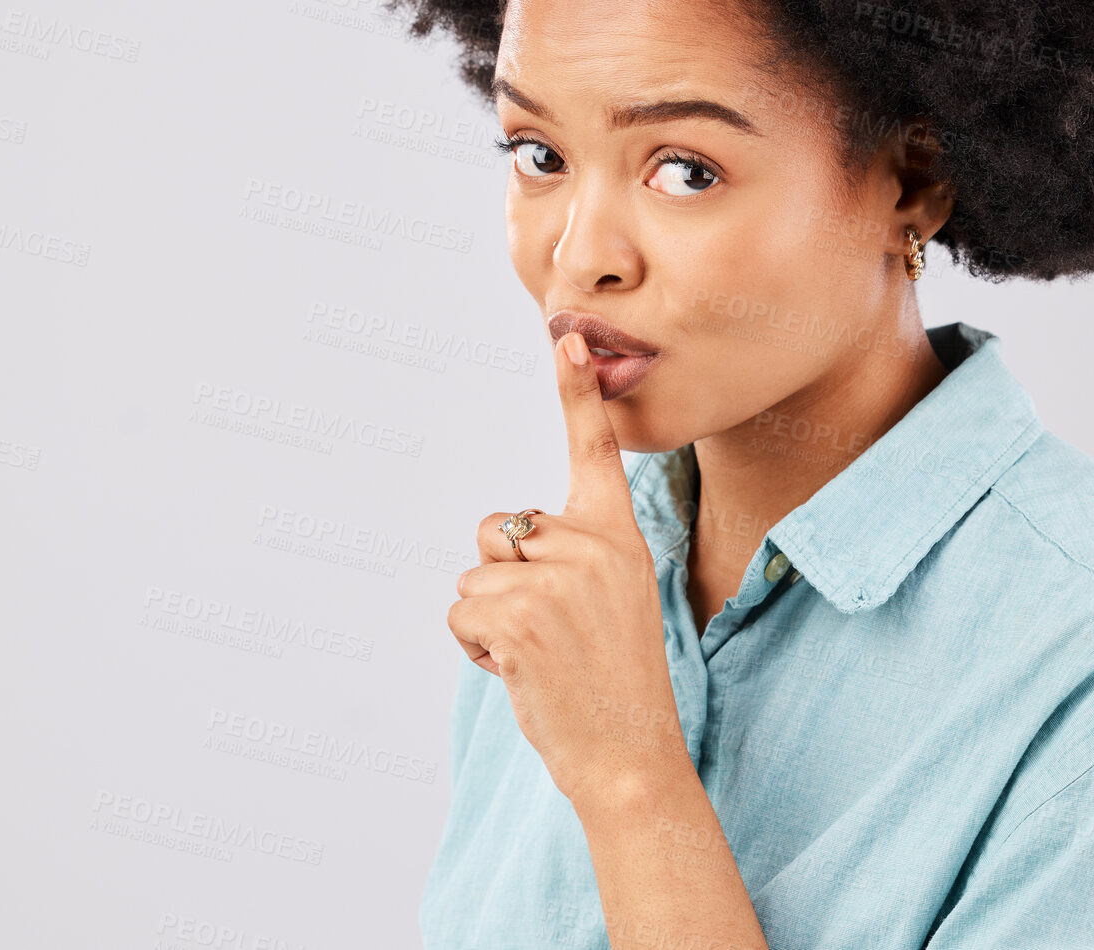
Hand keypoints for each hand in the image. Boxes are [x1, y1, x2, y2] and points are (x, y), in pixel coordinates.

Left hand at [446, 331, 691, 811]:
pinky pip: (461, 609)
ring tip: (540, 652)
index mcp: (618, 533)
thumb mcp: (617, 595)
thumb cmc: (614, 675)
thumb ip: (576, 551)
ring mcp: (556, 578)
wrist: (631, 753)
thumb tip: (506, 535)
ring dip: (489, 616)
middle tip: (554, 631)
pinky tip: (520, 668)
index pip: (594, 448)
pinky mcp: (520, 615)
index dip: (576, 392)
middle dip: (504, 579)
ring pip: (475, 571)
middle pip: (499, 529)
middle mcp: (591, 544)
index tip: (566, 340)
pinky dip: (475, 644)